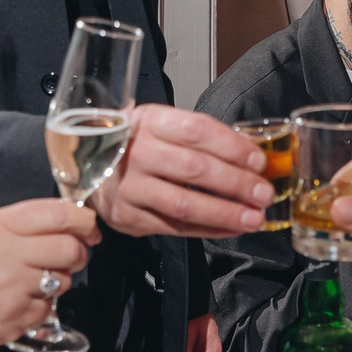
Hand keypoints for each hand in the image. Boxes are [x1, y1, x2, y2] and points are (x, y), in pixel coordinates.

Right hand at [0, 198, 96, 351]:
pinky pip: (48, 307)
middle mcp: (6, 254)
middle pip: (69, 247)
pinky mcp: (17, 317)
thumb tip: (66, 220)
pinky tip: (16, 302)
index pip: (57, 214)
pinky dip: (39, 305)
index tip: (89, 227)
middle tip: (70, 256)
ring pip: (63, 279)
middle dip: (78, 252)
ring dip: (57, 280)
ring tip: (30, 281)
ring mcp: (12, 288)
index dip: (83, 221)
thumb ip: (18, 223)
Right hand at [93, 105, 270, 237]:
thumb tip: (251, 153)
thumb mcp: (162, 125)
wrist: (87, 164)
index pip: (196, 131)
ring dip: (226, 213)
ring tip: (254, 218)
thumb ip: (201, 137)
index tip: (258, 161)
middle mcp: (136, 153)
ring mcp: (130, 188)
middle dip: (236, 183)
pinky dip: (208, 230)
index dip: (232, 147)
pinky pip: (175, 227)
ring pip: (185, 204)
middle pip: (195, 169)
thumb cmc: (136, 143)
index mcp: (149, 122)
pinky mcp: (129, 217)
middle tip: (264, 193)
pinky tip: (231, 228)